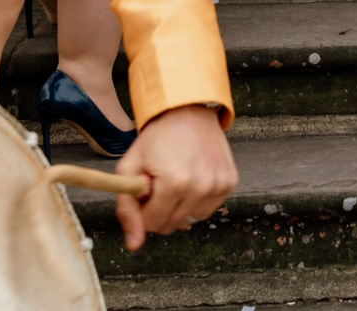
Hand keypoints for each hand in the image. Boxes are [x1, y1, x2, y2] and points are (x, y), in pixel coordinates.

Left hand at [110, 105, 237, 249]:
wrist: (189, 111)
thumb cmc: (158, 138)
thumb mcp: (130, 167)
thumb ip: (127, 208)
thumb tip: (133, 245)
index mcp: (174, 183)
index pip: (152, 223)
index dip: (143, 210)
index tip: (144, 191)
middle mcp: (201, 187)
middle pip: (171, 225)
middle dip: (160, 210)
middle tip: (159, 184)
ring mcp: (218, 185)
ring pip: (190, 221)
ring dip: (179, 208)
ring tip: (176, 181)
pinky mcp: (229, 183)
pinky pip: (208, 210)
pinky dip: (196, 201)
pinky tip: (191, 180)